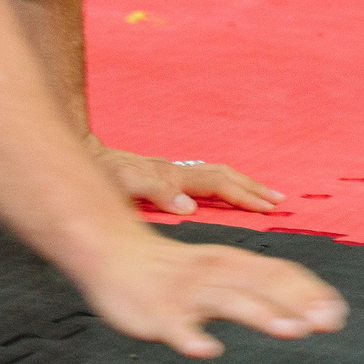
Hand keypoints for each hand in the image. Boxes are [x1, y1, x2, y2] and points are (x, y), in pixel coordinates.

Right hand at [76, 231, 347, 358]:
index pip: (278, 272)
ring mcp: (185, 293)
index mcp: (230, 262)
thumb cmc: (173, 268)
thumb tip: (307, 309)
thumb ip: (258, 287)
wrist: (111, 252)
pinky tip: (207, 351)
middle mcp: (214, 273)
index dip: (310, 292)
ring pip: (226, 301)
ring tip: (290, 330)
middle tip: (329, 324)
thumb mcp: (219, 269)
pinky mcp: (157, 312)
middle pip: (261, 284)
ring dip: (260, 314)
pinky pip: (175, 326)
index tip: (339, 314)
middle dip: (297, 303)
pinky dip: (191, 337)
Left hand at [89, 138, 283, 214]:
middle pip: (224, 176)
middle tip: (278, 199)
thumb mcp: (123, 183)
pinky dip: (222, 186)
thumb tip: (189, 207)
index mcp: (173, 177)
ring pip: (215, 175)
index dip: (243, 196)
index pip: (218, 185)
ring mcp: (171, 174)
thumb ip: (155, 192)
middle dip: (252, 188)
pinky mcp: (163, 178)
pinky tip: (223, 195)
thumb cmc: (102, 173)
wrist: (85, 157)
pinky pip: (202, 181)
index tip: (268, 207)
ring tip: (262, 195)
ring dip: (241, 184)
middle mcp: (177, 173)